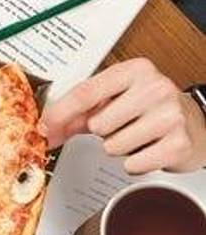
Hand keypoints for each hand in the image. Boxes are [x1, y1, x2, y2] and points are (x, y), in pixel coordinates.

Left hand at [39, 58, 205, 172]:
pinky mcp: (178, 144)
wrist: (195, 124)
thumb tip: (45, 129)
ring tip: (137, 136)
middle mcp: (155, 87)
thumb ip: (77, 112)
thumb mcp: (114, 100)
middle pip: (97, 124)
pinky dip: (134, 163)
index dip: (59, 113)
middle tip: (123, 125)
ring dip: (119, 147)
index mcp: (134, 71)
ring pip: (112, 146)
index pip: (85, 93)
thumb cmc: (148, 110)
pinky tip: (148, 149)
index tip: (44, 126)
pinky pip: (131, 164)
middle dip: (103, 132)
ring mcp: (169, 115)